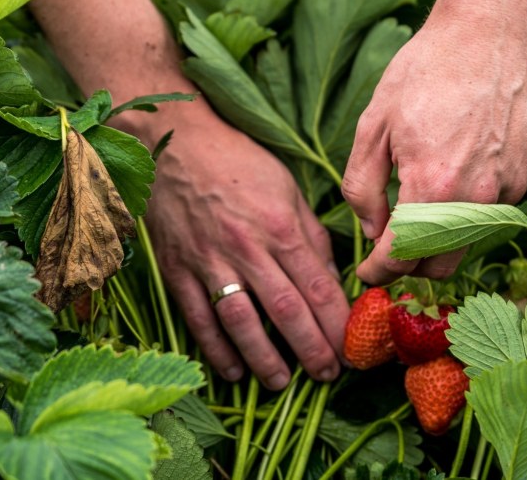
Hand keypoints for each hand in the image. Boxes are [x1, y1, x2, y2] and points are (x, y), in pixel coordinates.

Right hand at [132, 101, 349, 389]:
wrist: (175, 143)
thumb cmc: (239, 162)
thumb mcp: (287, 189)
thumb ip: (311, 235)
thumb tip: (331, 276)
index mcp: (280, 227)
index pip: (317, 286)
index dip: (337, 323)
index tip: (351, 347)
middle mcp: (247, 248)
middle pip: (285, 310)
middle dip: (310, 348)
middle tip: (327, 376)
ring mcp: (209, 261)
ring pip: (241, 321)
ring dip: (264, 358)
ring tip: (281, 383)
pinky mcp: (177, 268)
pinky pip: (198, 317)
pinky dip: (215, 348)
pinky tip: (233, 369)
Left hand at [342, 11, 526, 284]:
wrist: (492, 31)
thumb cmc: (427, 70)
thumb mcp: (374, 123)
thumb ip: (362, 186)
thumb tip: (371, 230)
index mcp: (431, 186)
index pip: (400, 257)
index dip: (378, 273)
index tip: (367, 273)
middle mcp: (477, 196)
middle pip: (442, 264)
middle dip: (412, 264)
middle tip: (393, 247)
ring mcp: (511, 188)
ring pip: (472, 237)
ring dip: (447, 232)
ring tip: (431, 191)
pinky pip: (500, 208)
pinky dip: (479, 202)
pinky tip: (468, 163)